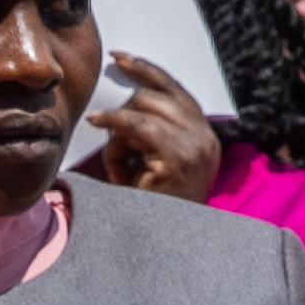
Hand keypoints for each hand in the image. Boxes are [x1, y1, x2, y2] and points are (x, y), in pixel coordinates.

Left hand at [87, 52, 220, 198]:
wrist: (164, 246)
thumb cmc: (153, 207)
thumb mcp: (153, 161)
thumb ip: (147, 131)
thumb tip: (119, 103)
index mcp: (205, 135)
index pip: (176, 89)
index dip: (147, 70)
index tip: (120, 58)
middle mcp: (206, 136)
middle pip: (157, 95)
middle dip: (125, 110)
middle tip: (103, 125)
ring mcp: (196, 145)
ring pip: (144, 109)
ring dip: (119, 130)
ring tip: (115, 161)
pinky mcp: (179, 156)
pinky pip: (137, 125)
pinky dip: (114, 124)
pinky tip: (98, 125)